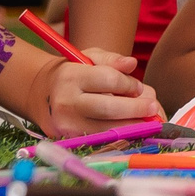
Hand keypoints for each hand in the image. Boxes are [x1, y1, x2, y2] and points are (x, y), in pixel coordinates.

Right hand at [31, 49, 161, 137]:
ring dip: (132, 125)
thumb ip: (112, 59)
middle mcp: (66, 102)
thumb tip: (132, 64)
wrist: (41, 93)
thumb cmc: (73, 72)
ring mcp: (66, 124)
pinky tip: (133, 128)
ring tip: (148, 119)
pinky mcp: (69, 138)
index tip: (138, 87)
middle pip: (109, 109)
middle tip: (153, 107)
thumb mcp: (89, 57)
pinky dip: (120, 134)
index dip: (129, 84)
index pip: (109, 80)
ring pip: (106, 128)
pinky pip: (101, 138)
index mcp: (70, 77)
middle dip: (136, 108)